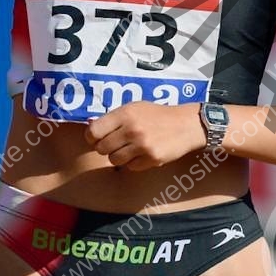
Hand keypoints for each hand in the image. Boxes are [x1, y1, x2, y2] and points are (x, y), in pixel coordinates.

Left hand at [85, 102, 205, 171]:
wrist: (185, 124)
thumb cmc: (157, 116)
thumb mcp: (134, 108)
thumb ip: (113, 118)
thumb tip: (89, 126)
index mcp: (125, 113)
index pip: (93, 132)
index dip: (91, 138)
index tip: (96, 139)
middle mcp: (131, 129)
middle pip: (102, 148)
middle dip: (106, 148)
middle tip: (117, 143)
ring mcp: (142, 145)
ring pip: (114, 160)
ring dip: (120, 157)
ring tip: (131, 148)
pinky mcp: (152, 158)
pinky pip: (130, 167)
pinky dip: (134, 163)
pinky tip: (143, 153)